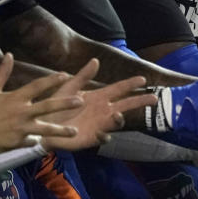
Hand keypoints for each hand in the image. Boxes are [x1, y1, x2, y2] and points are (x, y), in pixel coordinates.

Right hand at [0, 54, 85, 154]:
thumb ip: (2, 73)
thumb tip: (9, 54)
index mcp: (15, 98)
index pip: (37, 86)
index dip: (52, 80)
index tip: (65, 75)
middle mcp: (20, 112)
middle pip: (47, 106)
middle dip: (64, 104)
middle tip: (81, 101)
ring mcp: (20, 128)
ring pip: (45, 129)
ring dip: (61, 130)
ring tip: (75, 132)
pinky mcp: (17, 142)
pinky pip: (32, 141)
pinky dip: (35, 140)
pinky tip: (39, 141)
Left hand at [37, 58, 155, 150]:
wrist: (42, 126)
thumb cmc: (55, 106)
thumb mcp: (68, 88)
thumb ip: (82, 76)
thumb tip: (96, 60)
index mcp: (98, 97)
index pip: (119, 89)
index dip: (131, 84)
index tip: (143, 80)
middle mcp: (103, 110)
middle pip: (126, 105)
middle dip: (140, 101)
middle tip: (154, 99)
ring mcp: (99, 124)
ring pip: (117, 121)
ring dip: (120, 119)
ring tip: (117, 115)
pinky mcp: (92, 138)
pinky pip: (103, 138)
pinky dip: (105, 136)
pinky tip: (103, 133)